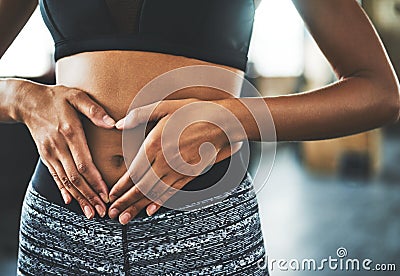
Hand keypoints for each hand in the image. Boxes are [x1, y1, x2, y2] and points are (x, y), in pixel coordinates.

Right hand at [16, 80, 115, 218]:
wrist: (27, 101)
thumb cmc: (57, 97)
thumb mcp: (76, 96)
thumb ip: (94, 110)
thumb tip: (112, 123)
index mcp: (69, 133)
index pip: (84, 163)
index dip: (95, 181)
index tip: (106, 195)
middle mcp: (58, 147)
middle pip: (75, 177)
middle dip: (90, 196)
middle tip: (102, 212)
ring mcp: (50, 153)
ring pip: (66, 181)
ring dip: (79, 198)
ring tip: (91, 213)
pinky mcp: (45, 156)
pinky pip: (55, 176)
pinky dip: (63, 190)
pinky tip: (70, 201)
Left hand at [108, 98, 235, 223]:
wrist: (223, 122)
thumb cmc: (194, 112)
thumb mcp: (165, 106)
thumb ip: (139, 115)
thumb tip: (118, 124)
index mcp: (154, 144)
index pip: (133, 172)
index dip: (120, 187)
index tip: (110, 197)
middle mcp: (164, 161)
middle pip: (140, 187)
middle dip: (124, 202)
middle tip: (112, 215)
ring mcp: (178, 170)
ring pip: (154, 193)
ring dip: (137, 207)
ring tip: (125, 218)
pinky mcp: (190, 174)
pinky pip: (171, 192)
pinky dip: (159, 202)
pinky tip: (150, 210)